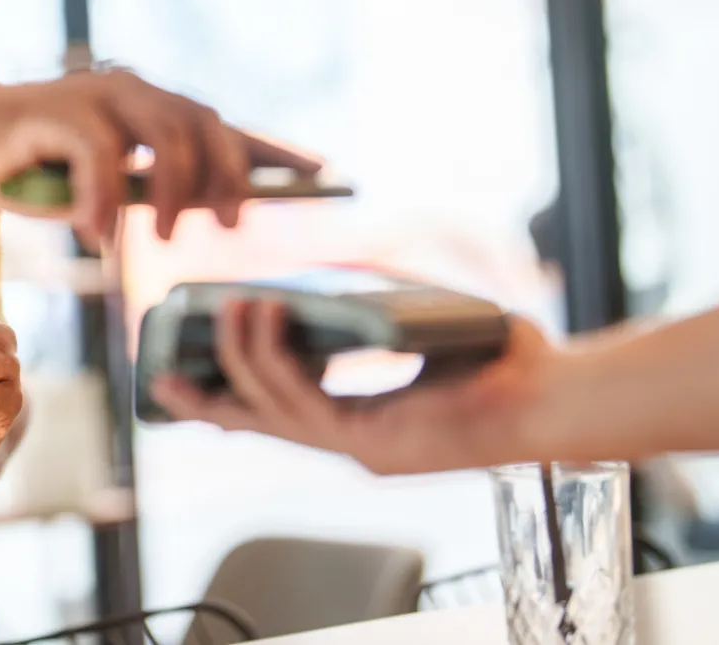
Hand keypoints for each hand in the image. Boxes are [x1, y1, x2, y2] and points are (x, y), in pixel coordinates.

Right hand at [0, 70, 323, 240]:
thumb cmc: (29, 166)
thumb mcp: (99, 187)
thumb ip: (145, 192)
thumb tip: (201, 211)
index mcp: (148, 108)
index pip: (224, 125)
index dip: (273, 150)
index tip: (323, 174)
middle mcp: (131, 92)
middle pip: (207, 126)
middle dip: (228, 178)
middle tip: (224, 228)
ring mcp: (96, 96)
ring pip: (166, 137)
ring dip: (173, 192)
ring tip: (160, 238)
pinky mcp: (58, 110)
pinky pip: (101, 156)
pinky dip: (104, 200)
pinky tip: (97, 236)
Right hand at [150, 299, 563, 473]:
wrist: (553, 394)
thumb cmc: (503, 361)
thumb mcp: (420, 322)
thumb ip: (373, 300)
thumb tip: (328, 269)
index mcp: (364, 423)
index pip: (279, 415)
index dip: (228, 400)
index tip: (184, 381)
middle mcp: (356, 442)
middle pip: (258, 423)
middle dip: (207, 398)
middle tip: (164, 369)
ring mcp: (362, 448)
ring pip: (271, 410)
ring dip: (240, 359)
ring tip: (227, 311)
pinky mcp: (374, 443)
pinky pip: (303, 402)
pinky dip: (274, 359)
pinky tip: (264, 320)